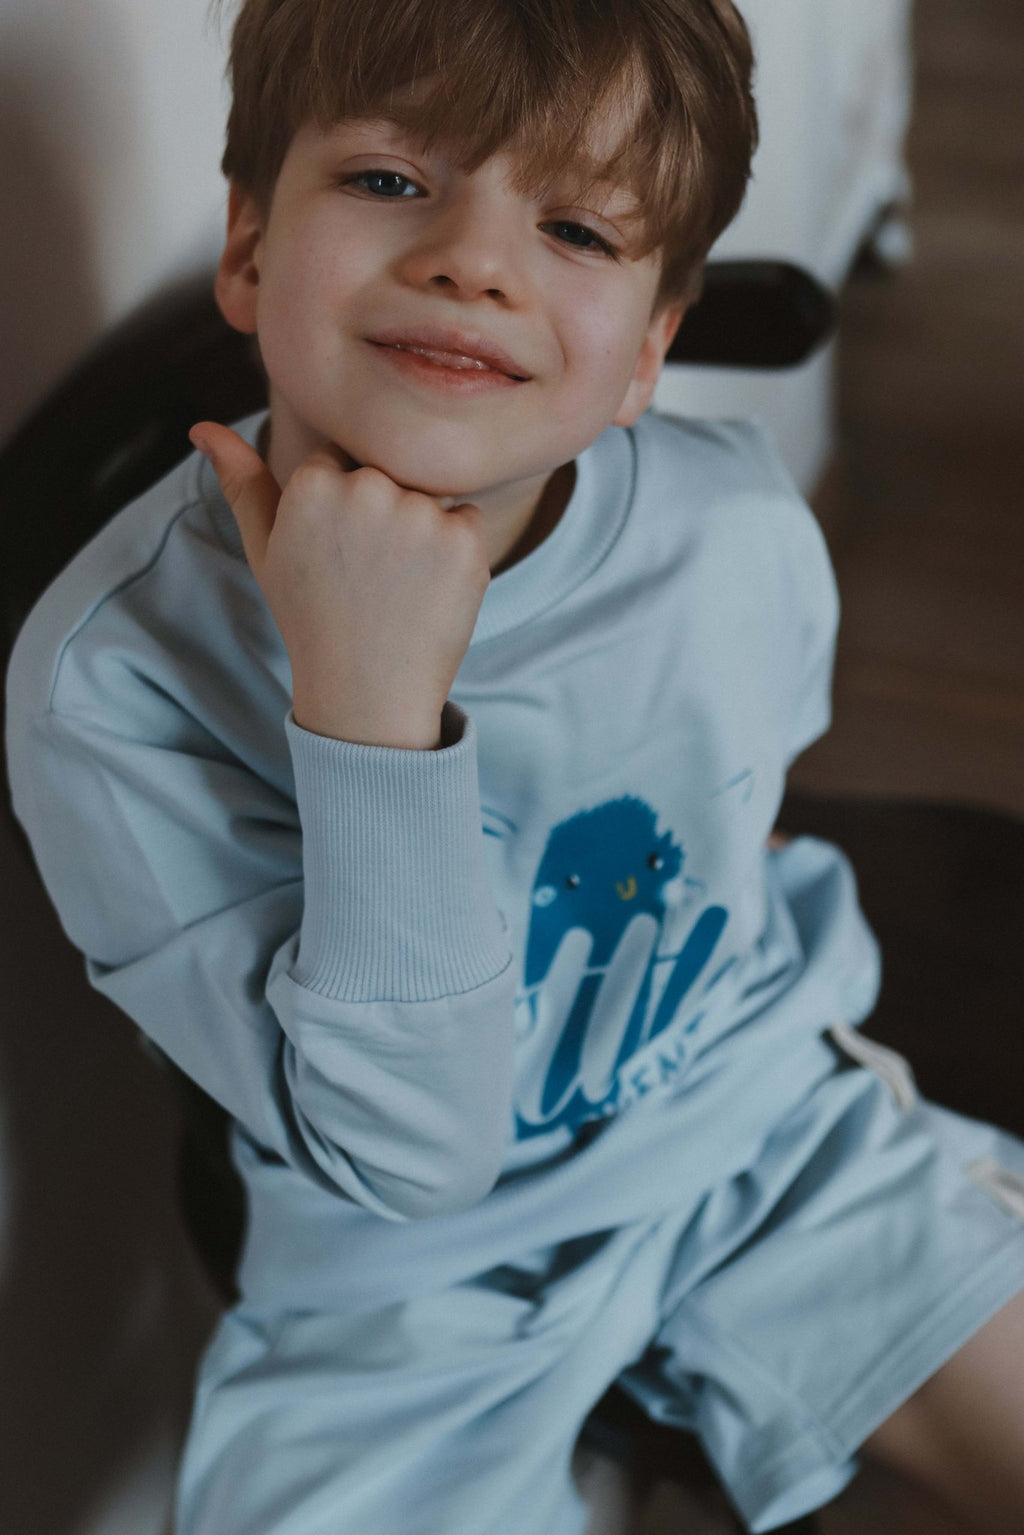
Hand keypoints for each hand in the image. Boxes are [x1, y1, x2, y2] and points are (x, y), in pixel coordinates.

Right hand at [189, 423, 489, 747]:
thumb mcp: (265, 551)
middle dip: (382, 516)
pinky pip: (466, 521)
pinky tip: (429, 592)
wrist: (366, 692)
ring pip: (427, 498)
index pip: (340, 463)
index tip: (337, 555)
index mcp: (312, 483)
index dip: (342, 511)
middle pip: (386, 474)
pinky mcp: (463, 538)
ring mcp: (418, 513)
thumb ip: (241, 482)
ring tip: (397, 587)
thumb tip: (202, 427)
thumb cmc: (311, 619)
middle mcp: (365, 488)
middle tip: (368, 576)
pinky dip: (455, 553)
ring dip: (420, 534)